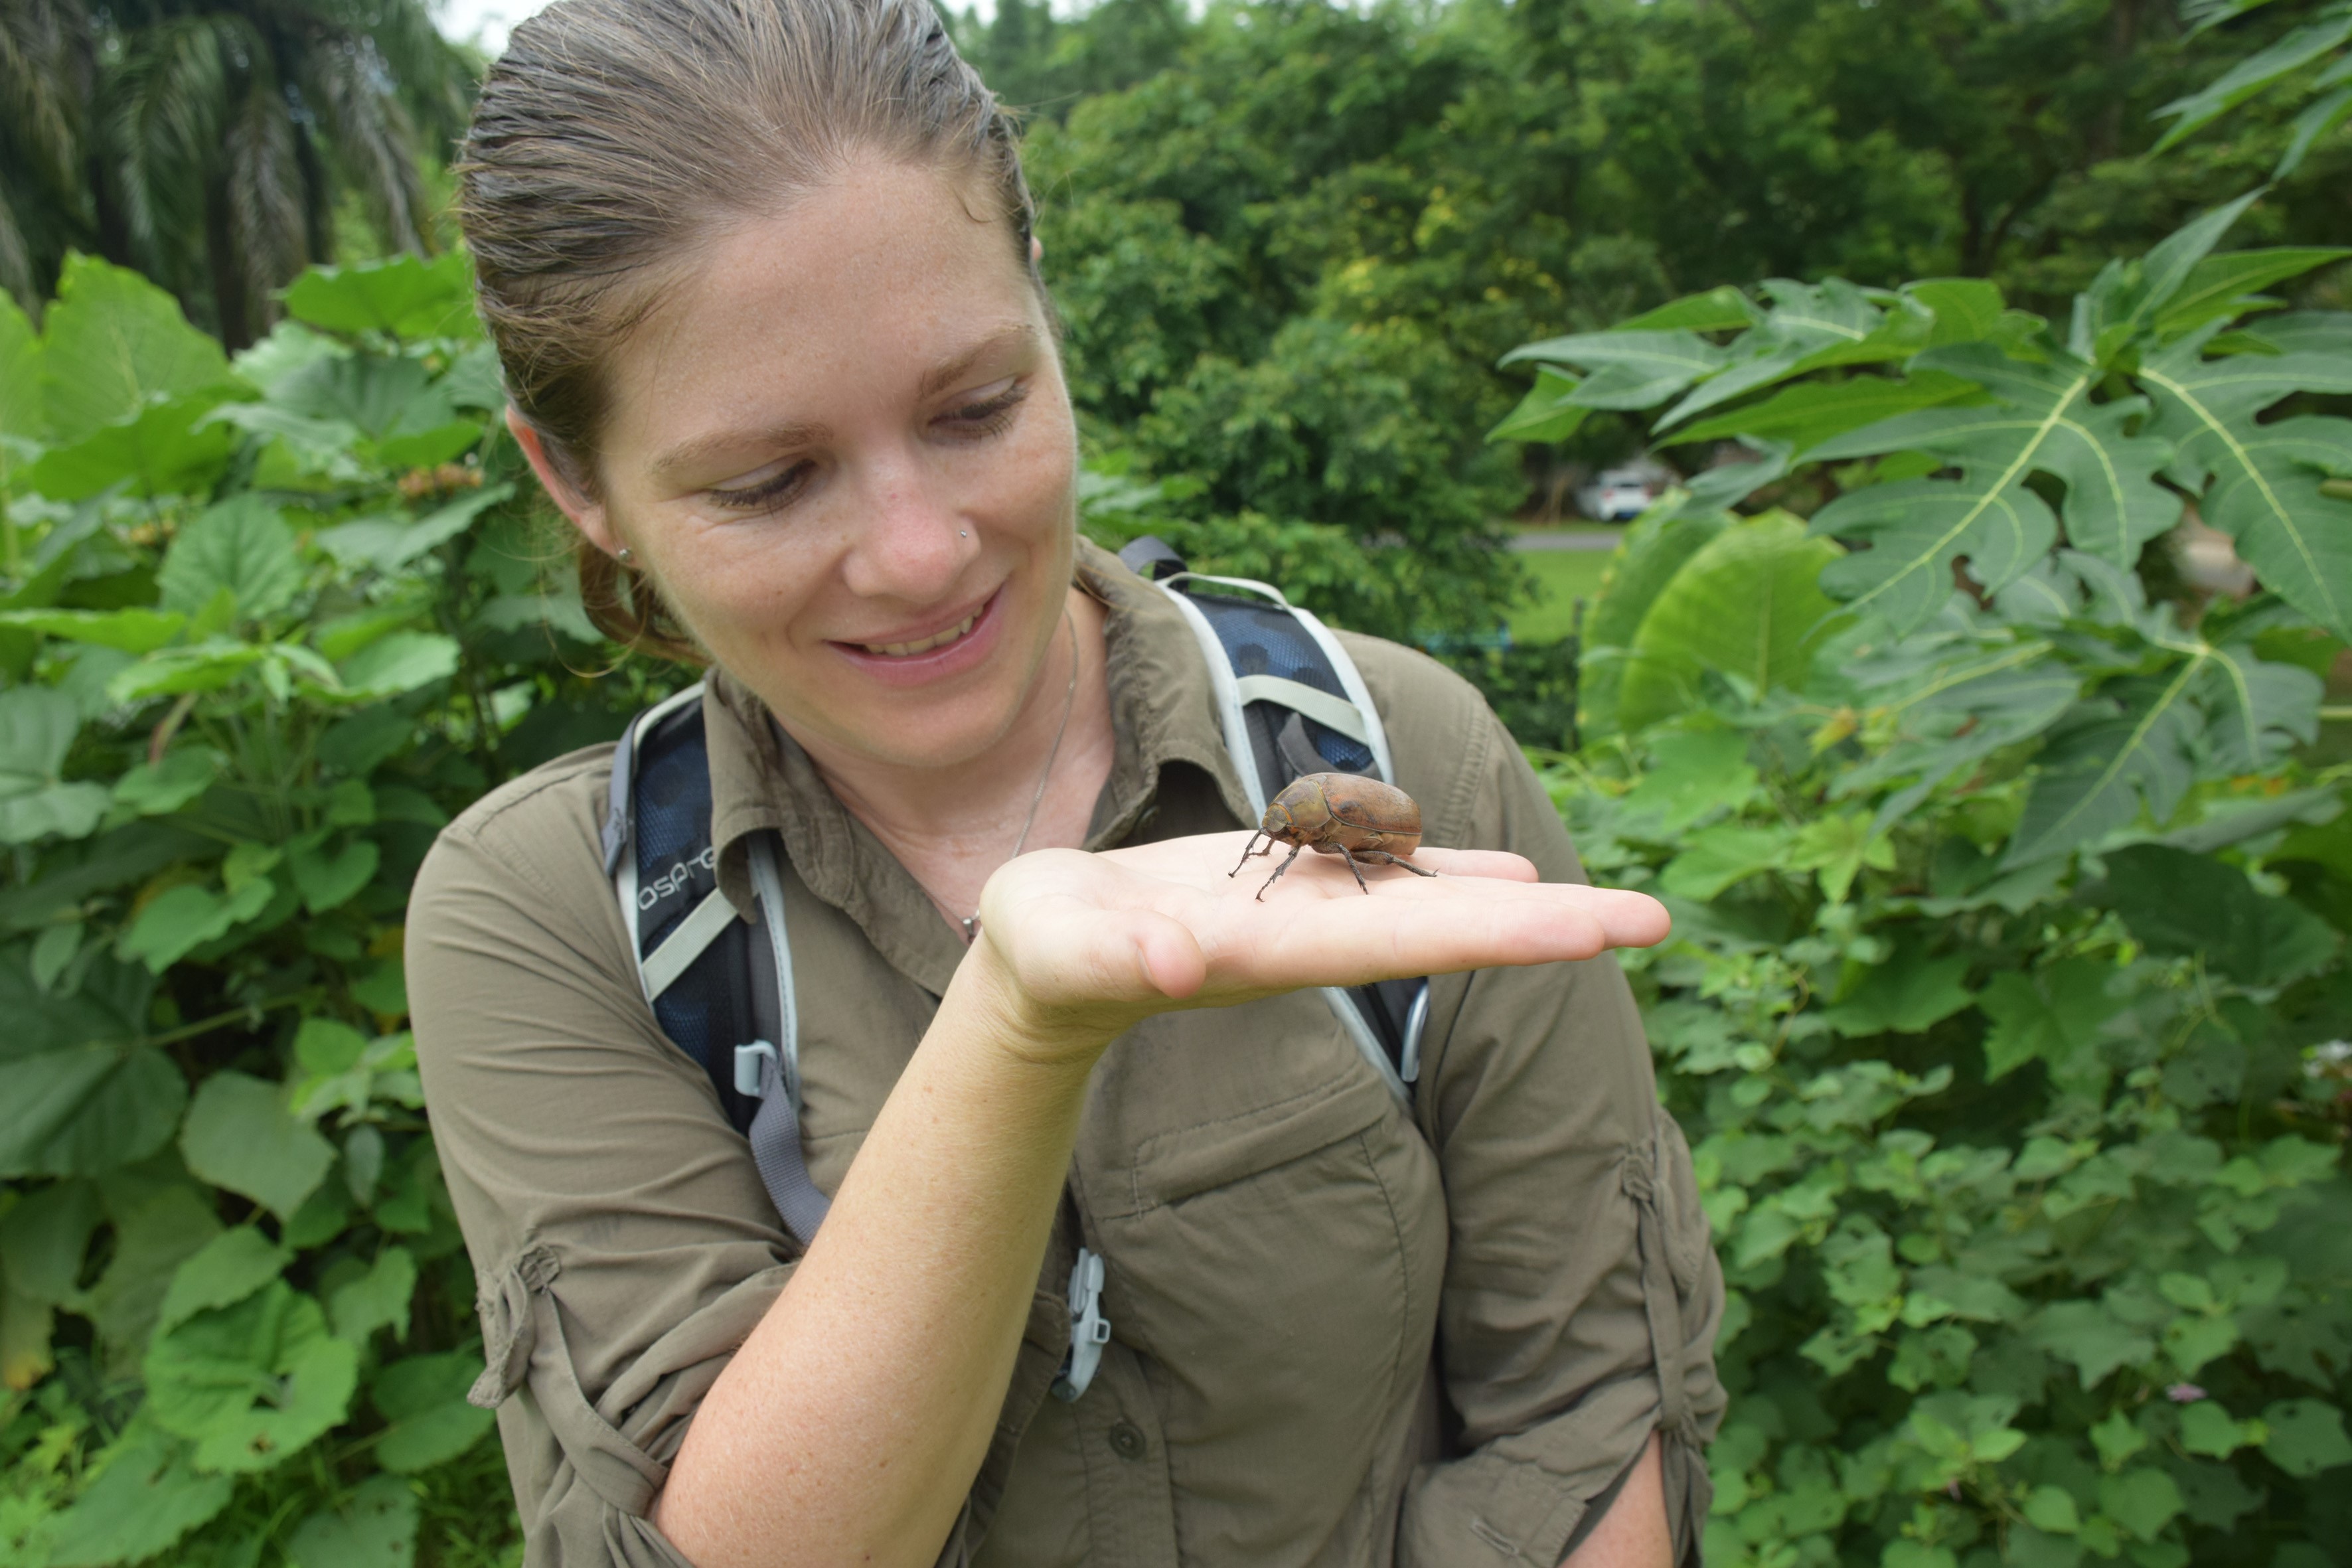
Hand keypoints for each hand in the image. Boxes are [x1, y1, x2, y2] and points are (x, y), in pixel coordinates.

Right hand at [964, 831, 1669, 1064]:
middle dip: (1548, 925)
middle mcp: (1311, 941)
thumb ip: (1112, 955)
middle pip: (1444, 929)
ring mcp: (1305, 919)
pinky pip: (1385, 879)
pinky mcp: (1286, 893)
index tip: (1597, 935)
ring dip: (1515, 904)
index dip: (1504, 933)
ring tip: (1609, 907)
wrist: (1040, 966)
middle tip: (1657, 919)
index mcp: (1274, 951)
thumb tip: (1178, 961)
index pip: (1408, 941)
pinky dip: (1449, 871)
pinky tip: (1501, 867)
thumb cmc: (1042, 956)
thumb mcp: (1062, 946)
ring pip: (1427, 904)